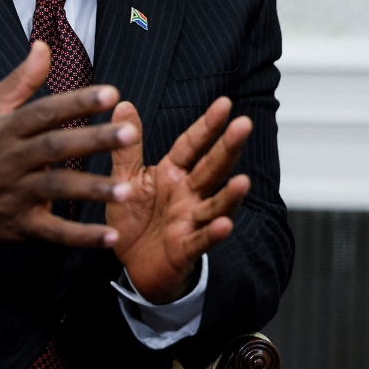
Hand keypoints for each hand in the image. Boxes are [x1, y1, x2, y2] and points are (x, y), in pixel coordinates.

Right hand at [0, 41, 133, 248]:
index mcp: (6, 129)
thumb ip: (21, 80)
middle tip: (128, 134)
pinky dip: (81, 238)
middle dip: (94, 141)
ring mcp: (15, 195)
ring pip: (57, 190)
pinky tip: (110, 238)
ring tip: (127, 189)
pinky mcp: (19, 225)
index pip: (45, 112)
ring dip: (92, 191)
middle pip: (56, 148)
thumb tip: (44, 46)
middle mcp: (12, 160)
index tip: (111, 94)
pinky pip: (53, 233)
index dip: (77, 102)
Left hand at [106, 98, 252, 303]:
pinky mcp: (184, 248)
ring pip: (214, 205)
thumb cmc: (134, 218)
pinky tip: (225, 225)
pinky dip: (212, 233)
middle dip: (227, 148)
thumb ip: (127, 146)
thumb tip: (124, 104)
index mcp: (173, 173)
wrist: (131, 264)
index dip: (207, 126)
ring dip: (230, 195)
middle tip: (244, 125)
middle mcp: (187, 194)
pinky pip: (200, 240)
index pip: (192, 145)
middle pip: (211, 168)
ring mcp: (190, 220)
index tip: (225, 103)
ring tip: (243, 181)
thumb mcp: (126, 179)